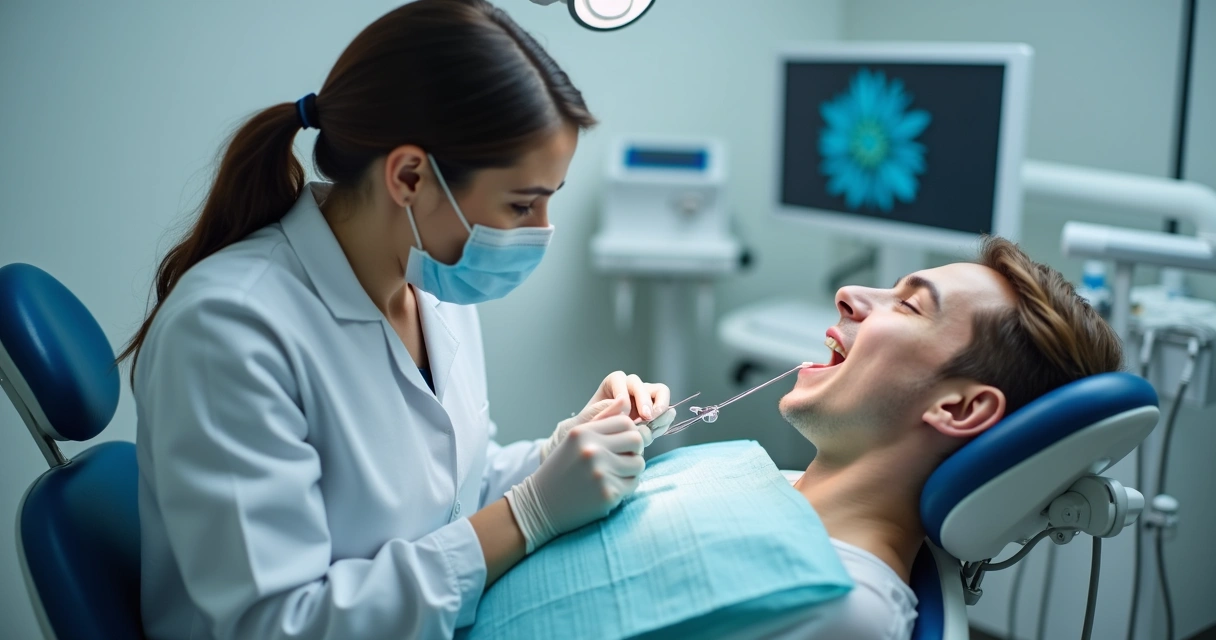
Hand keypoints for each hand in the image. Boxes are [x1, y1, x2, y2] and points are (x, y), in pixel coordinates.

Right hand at [506, 397, 644, 552]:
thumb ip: (599, 420)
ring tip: (614, 475)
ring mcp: (600, 472)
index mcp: (583, 433)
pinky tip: (608, 489)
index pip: (625, 422)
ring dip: (631, 470)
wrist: (541, 505)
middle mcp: (592, 450)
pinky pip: (633, 484)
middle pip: (636, 440)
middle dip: (634, 450)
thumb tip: (625, 401)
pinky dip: (625, 487)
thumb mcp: (574, 440)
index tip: (621, 444)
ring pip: (638, 463)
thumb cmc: (561, 470)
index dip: (628, 432)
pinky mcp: (608, 493)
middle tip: (623, 460)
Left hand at [542, 372, 670, 459]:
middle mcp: (630, 388)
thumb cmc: (588, 430)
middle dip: (644, 399)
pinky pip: (666, 410)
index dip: (623, 393)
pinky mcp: (654, 414)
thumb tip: (624, 402)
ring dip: (660, 405)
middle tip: (646, 417)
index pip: (620, 380)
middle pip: (641, 385)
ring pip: (660, 392)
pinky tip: (659, 429)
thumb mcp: (589, 420)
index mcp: (612, 384)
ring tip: (656, 420)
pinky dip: (665, 418)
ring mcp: (645, 400)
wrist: (595, 445)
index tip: (623, 410)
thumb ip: (604, 411)